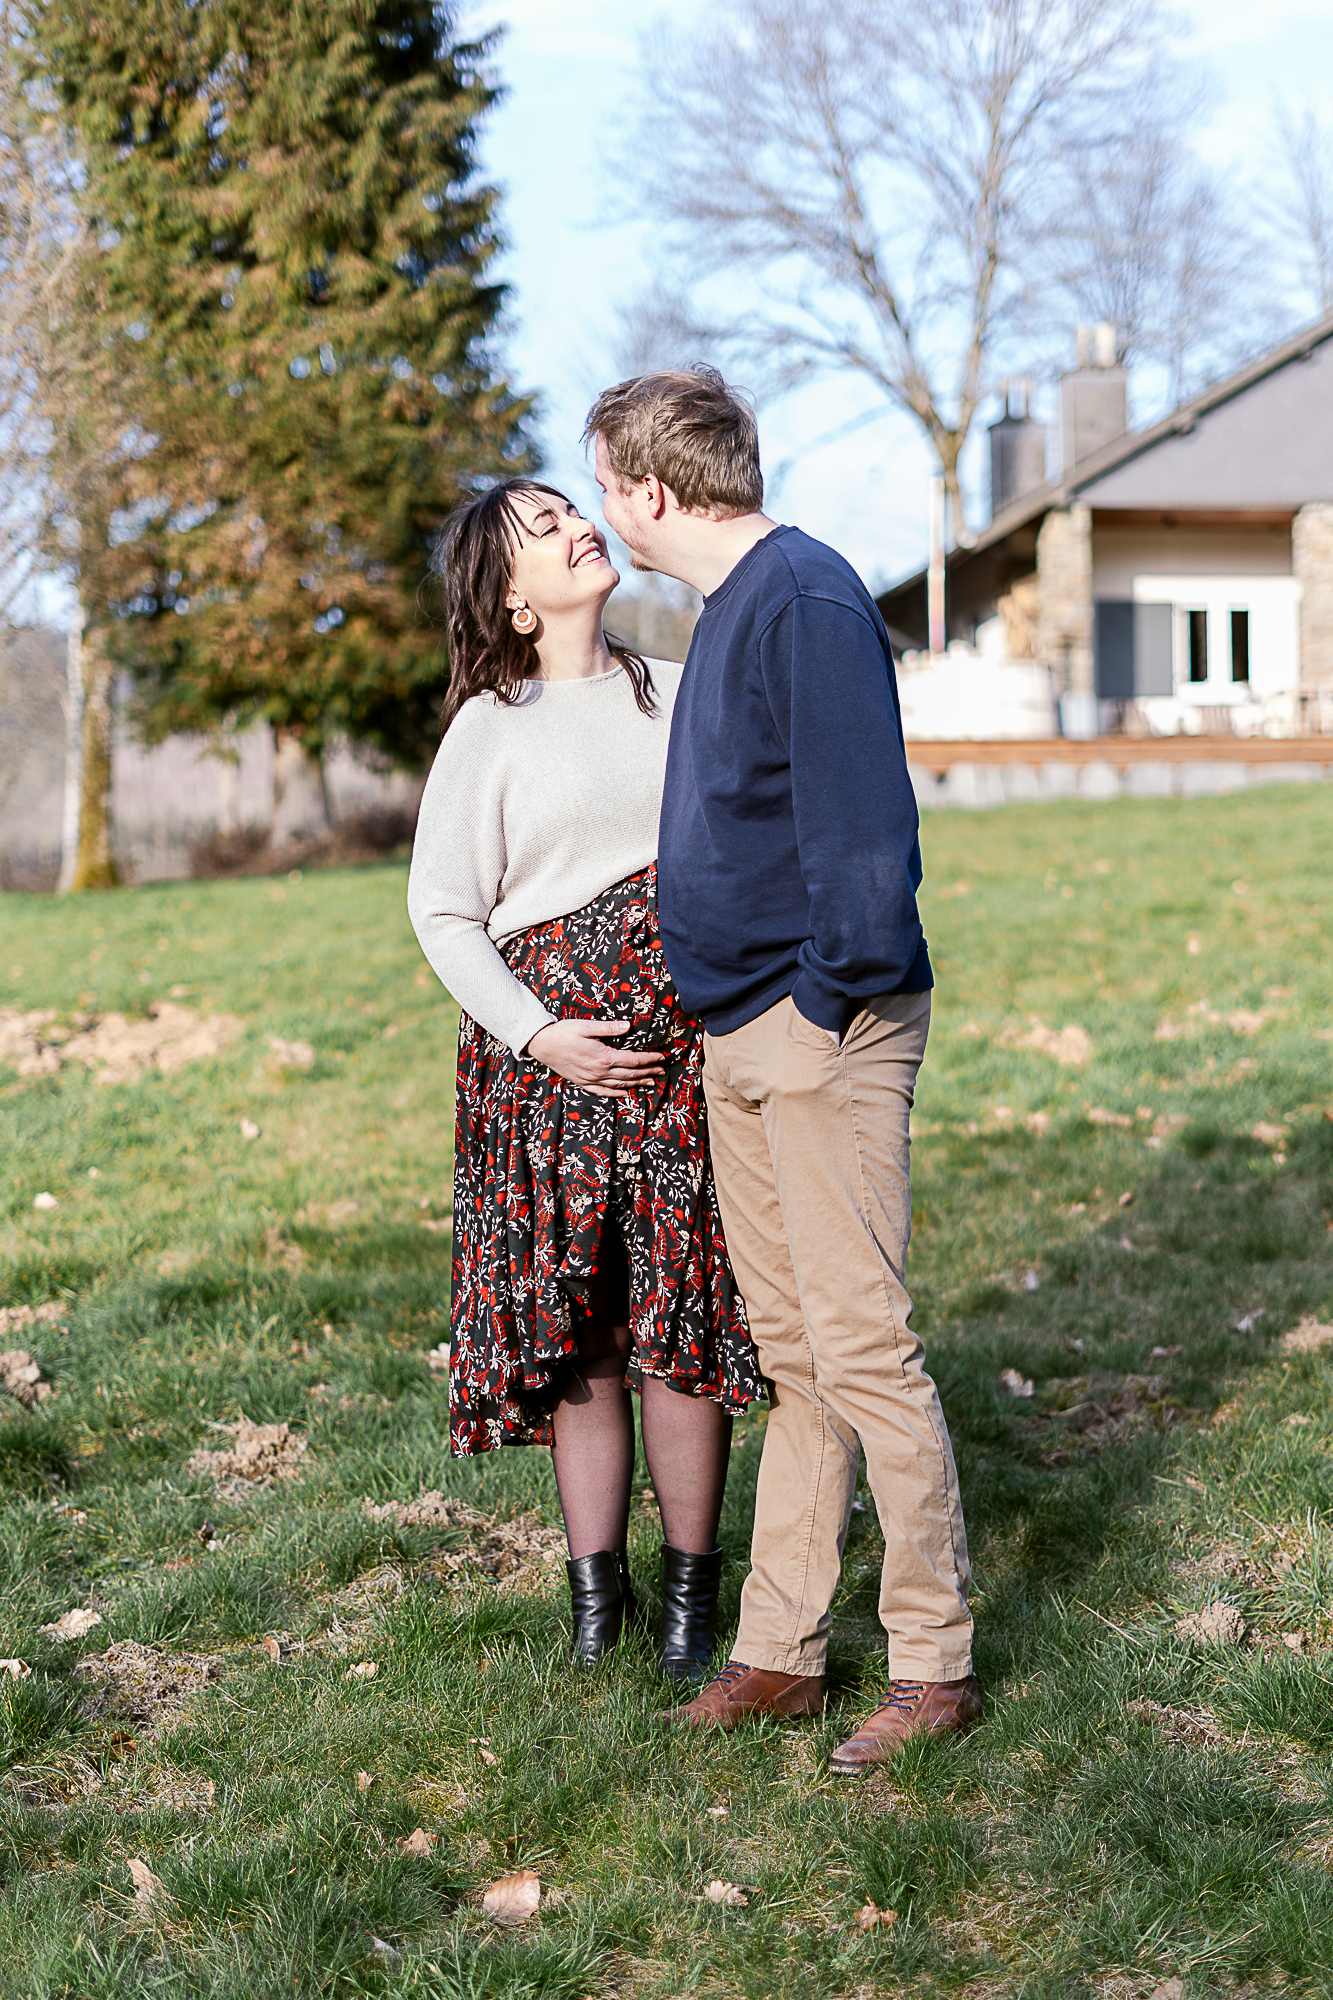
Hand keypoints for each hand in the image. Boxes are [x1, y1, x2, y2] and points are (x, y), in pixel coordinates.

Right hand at [525, 1019, 666, 1098]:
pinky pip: (604, 1092)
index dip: (649, 1059)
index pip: (633, 1060)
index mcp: (603, 1057)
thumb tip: (628, 1026)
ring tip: (651, 1082)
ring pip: (620, 1085)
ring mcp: (591, 1079)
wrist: (541, 1045)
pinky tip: (626, 1093)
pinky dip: (617, 1093)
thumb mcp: (586, 1026)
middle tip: (661, 1071)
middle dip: (648, 1072)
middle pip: (630, 1075)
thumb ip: (609, 1028)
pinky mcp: (583, 1082)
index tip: (661, 1057)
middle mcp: (599, 1072)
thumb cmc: (563, 1032)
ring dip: (637, 1084)